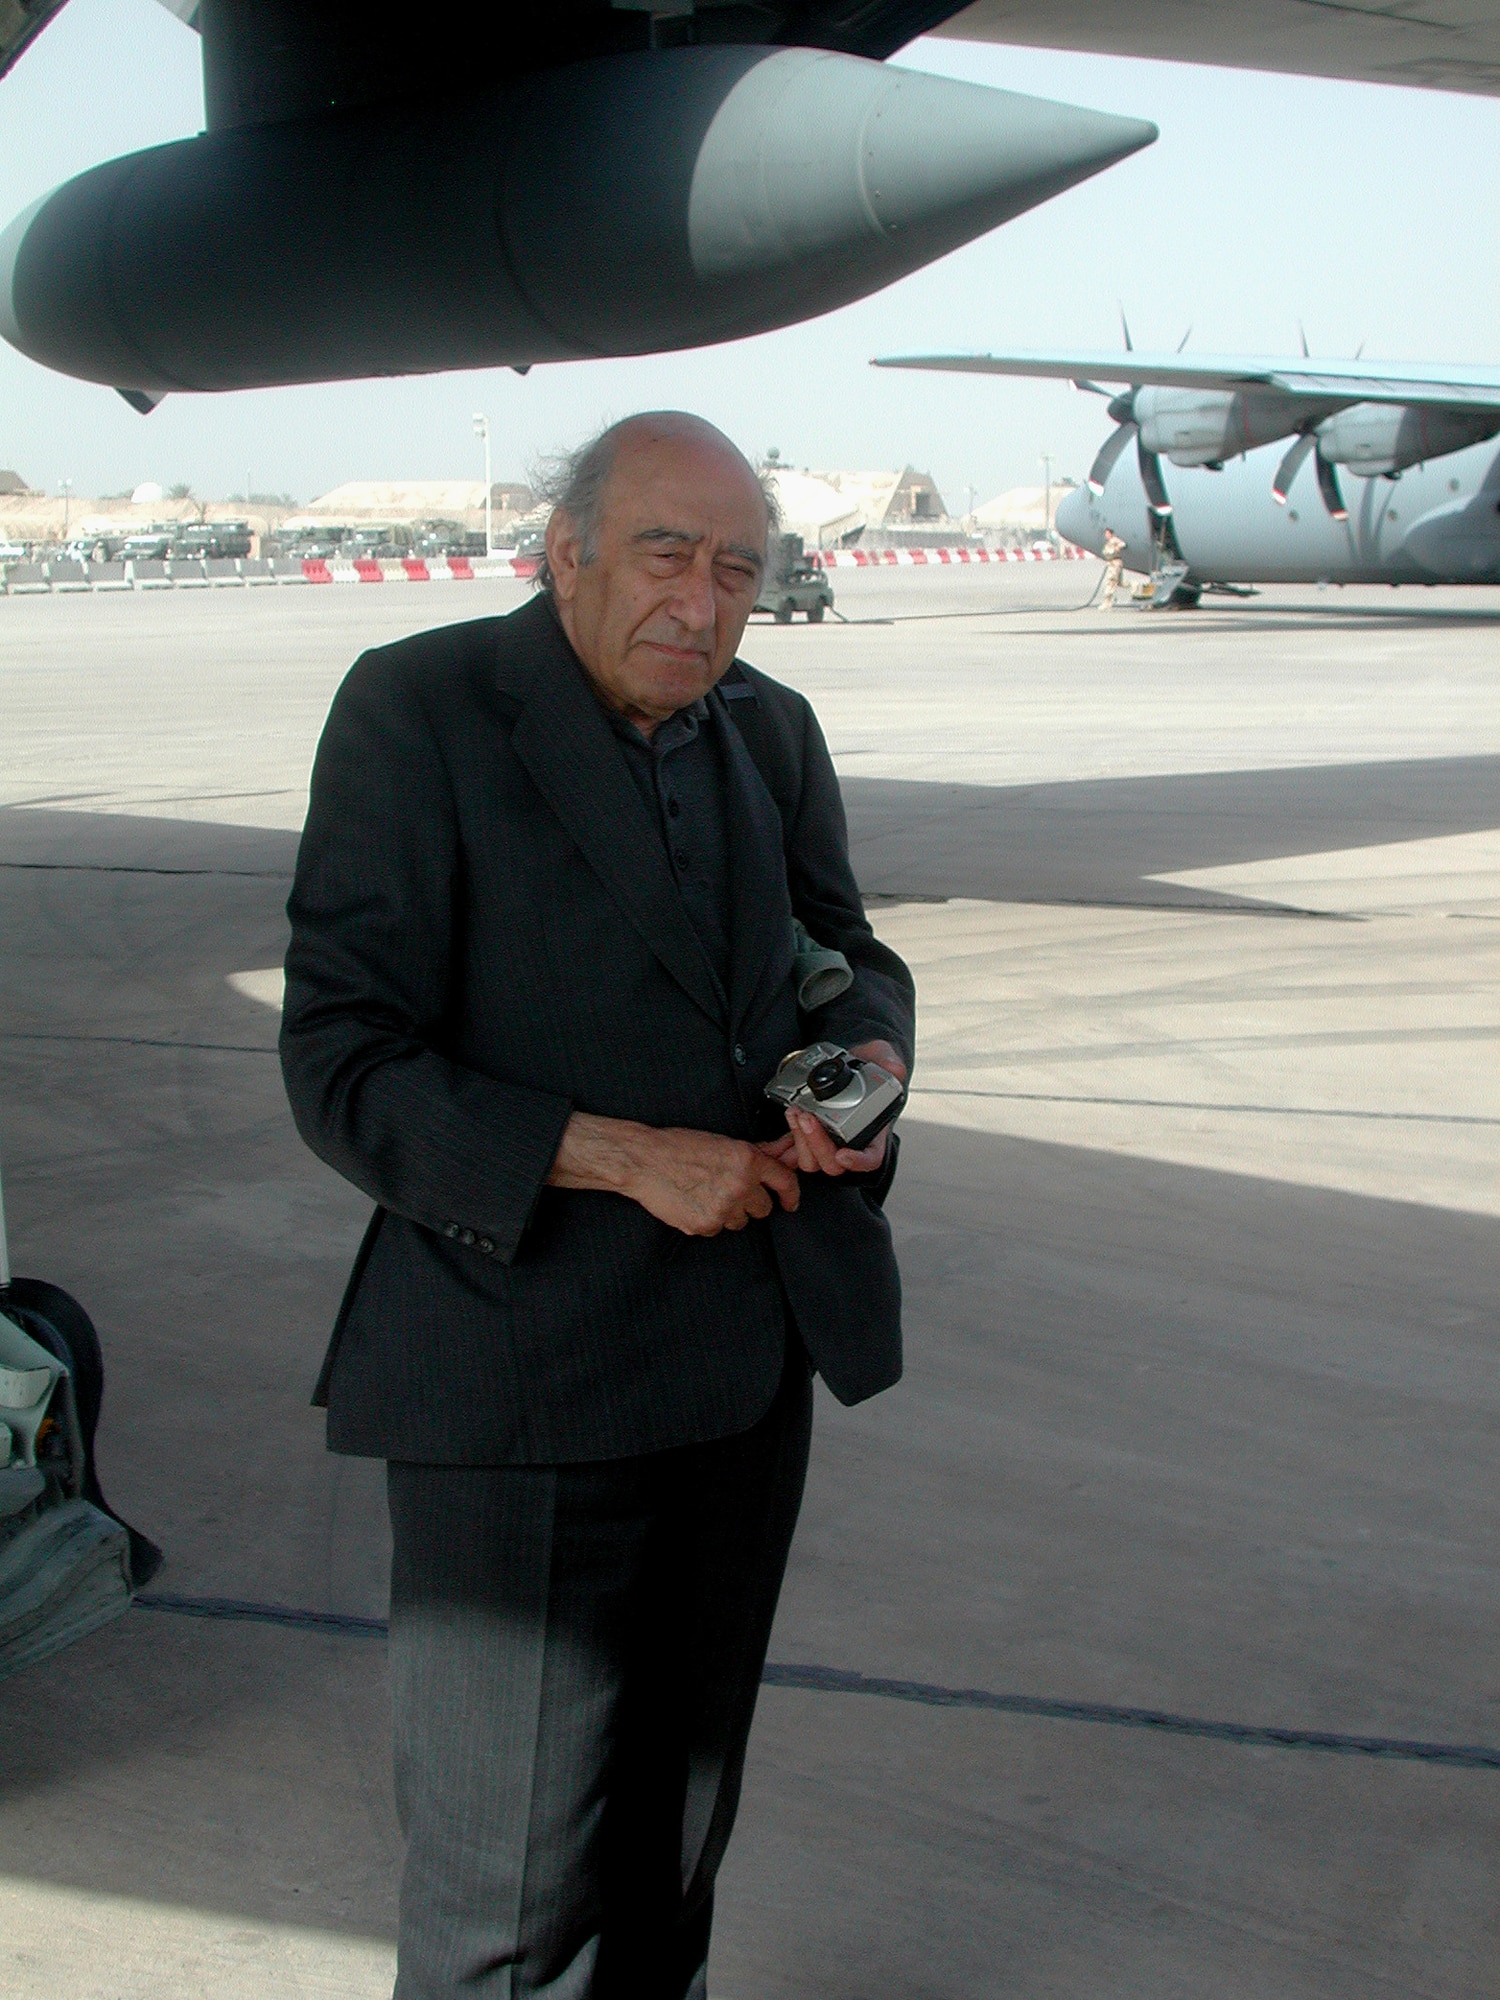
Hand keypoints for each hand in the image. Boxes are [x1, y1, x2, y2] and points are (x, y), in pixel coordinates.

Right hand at [549, 1112, 799, 1235]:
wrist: (645, 1161)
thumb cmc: (679, 1147)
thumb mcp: (723, 1142)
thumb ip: (756, 1154)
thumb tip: (783, 1155)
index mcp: (747, 1160)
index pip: (785, 1181)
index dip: (791, 1195)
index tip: (790, 1202)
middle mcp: (740, 1185)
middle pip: (763, 1208)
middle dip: (751, 1202)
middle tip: (729, 1190)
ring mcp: (723, 1208)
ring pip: (741, 1221)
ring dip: (730, 1212)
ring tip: (707, 1193)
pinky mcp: (705, 1225)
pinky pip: (718, 1229)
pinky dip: (709, 1220)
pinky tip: (694, 1202)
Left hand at [763, 1039, 907, 1177]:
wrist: (849, 1062)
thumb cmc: (869, 1067)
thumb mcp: (882, 1057)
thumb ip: (889, 1062)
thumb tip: (894, 1069)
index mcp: (873, 1132)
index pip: (871, 1158)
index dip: (858, 1162)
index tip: (843, 1154)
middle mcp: (850, 1142)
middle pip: (834, 1164)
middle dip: (818, 1144)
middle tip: (809, 1118)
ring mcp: (829, 1141)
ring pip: (813, 1161)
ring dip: (801, 1141)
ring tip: (797, 1113)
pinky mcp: (810, 1135)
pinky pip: (797, 1150)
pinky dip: (791, 1136)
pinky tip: (792, 1113)